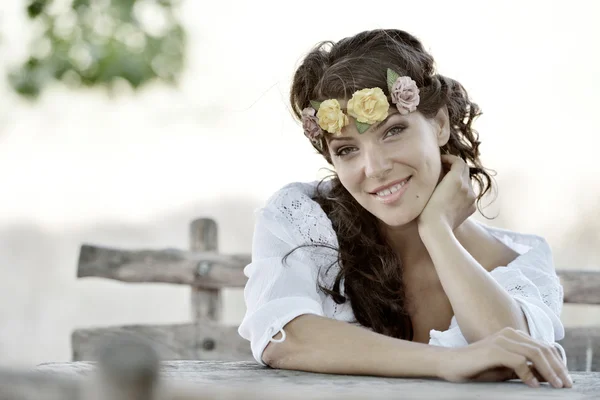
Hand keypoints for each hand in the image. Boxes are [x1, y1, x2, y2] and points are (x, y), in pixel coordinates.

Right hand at [417, 155, 475, 231]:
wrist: (437, 229)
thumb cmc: (427, 209)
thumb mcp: (429, 187)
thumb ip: (437, 174)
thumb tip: (439, 167)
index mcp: (457, 179)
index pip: (458, 161)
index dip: (450, 158)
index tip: (441, 161)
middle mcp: (467, 186)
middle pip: (465, 170)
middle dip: (455, 167)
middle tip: (443, 170)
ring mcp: (471, 198)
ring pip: (467, 182)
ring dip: (459, 179)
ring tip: (447, 184)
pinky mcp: (472, 207)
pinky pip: (468, 194)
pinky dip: (462, 192)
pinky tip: (451, 198)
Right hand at [439, 327, 571, 387]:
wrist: (450, 364)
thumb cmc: (477, 368)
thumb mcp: (506, 369)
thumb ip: (525, 369)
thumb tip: (547, 376)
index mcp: (513, 335)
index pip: (543, 346)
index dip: (557, 363)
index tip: (564, 379)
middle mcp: (509, 334)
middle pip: (542, 349)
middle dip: (557, 368)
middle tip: (565, 385)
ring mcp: (501, 340)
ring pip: (534, 354)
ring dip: (548, 371)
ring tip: (555, 386)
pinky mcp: (494, 350)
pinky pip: (519, 362)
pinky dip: (529, 375)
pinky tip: (532, 385)